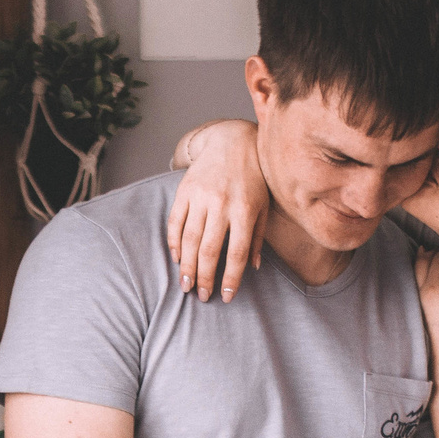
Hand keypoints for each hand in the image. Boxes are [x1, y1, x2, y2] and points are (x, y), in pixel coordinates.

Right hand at [166, 121, 266, 301]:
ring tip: (186, 286)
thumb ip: (258, 236)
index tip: (226, 296)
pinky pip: (175, 222)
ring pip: (190, 240)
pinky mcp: (184, 190)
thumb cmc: (253, 177)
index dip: (231, 278)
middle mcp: (222, 204)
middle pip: (210, 250)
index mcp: (245, 209)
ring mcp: (200, 197)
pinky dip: (174, 243)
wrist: (231, 140)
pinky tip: (177, 259)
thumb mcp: (264, 205)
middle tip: (202, 297)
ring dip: (187, 267)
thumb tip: (252, 268)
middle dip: (205, 278)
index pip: (237, 253)